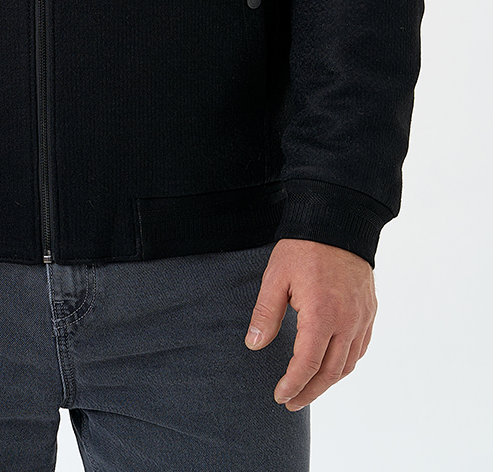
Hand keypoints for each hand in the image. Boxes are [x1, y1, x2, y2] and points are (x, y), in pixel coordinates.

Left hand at [244, 238, 376, 410]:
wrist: (337, 222)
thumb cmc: (303, 248)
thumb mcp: (276, 278)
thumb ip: (266, 314)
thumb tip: (253, 345)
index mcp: (321, 314)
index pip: (307, 363)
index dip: (293, 384)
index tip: (280, 396)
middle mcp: (346, 321)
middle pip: (331, 372)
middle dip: (310, 391)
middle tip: (291, 402)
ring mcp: (362, 317)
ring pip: (348, 364)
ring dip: (329, 382)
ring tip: (309, 389)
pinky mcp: (369, 311)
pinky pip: (361, 348)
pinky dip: (347, 364)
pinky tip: (333, 366)